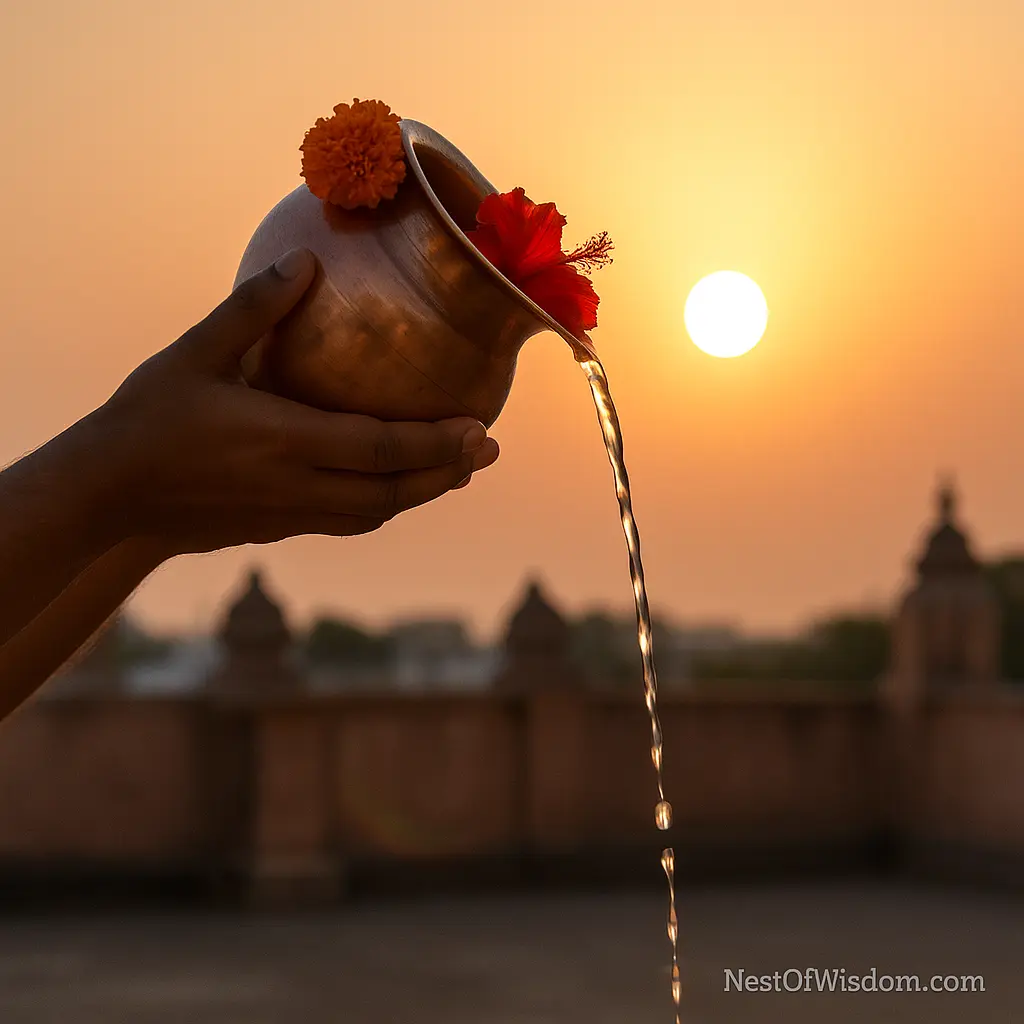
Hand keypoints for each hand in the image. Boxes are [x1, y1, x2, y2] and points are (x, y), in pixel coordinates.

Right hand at [87, 248, 498, 553]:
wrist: (109, 499)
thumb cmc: (146, 419)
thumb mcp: (193, 354)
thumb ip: (252, 310)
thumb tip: (305, 263)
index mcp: (283, 442)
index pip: (382, 449)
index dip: (438, 444)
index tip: (481, 428)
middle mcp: (296, 487)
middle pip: (393, 491)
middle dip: (447, 472)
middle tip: (488, 450)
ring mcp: (289, 516)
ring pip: (375, 513)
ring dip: (421, 492)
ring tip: (457, 470)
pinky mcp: (278, 529)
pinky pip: (348, 521)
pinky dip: (383, 504)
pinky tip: (394, 487)